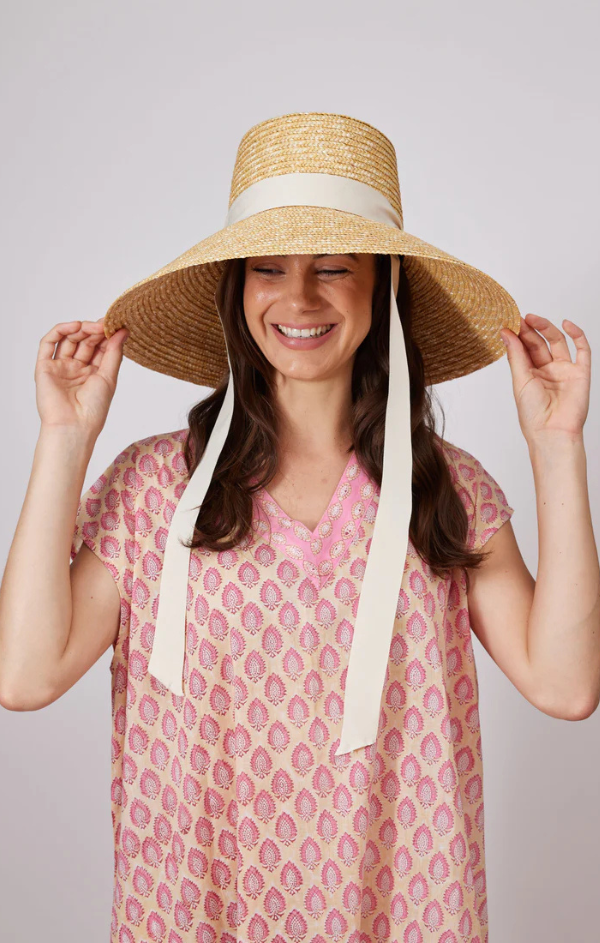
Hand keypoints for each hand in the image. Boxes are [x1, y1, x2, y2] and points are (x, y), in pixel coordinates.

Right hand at [35, 318, 128, 439]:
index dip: (107, 335)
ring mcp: (60, 367)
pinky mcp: (45, 367)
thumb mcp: (109, 377)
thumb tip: (123, 331)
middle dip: (95, 331)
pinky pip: (48, 343)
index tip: (116, 325)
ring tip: (92, 327)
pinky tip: (75, 326)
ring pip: (68, 339)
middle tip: (104, 324)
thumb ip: (114, 353)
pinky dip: (60, 331)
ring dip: (80, 329)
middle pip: (84, 341)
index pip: (99, 347)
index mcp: (94, 373)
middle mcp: (76, 369)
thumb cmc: (93, 409)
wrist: (74, 425)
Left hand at [500, 314, 590, 442]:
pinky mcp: (581, 373)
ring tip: (533, 318)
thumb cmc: (533, 414)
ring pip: (558, 342)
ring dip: (547, 328)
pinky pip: (583, 350)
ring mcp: (565, 371)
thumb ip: (515, 355)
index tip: (509, 321)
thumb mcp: (520, 380)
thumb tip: (505, 332)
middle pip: (539, 344)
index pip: (524, 349)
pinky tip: (566, 324)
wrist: (552, 432)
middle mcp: (548, 371)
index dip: (518, 335)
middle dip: (529, 330)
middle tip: (520, 318)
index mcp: (530, 375)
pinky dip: (577, 334)